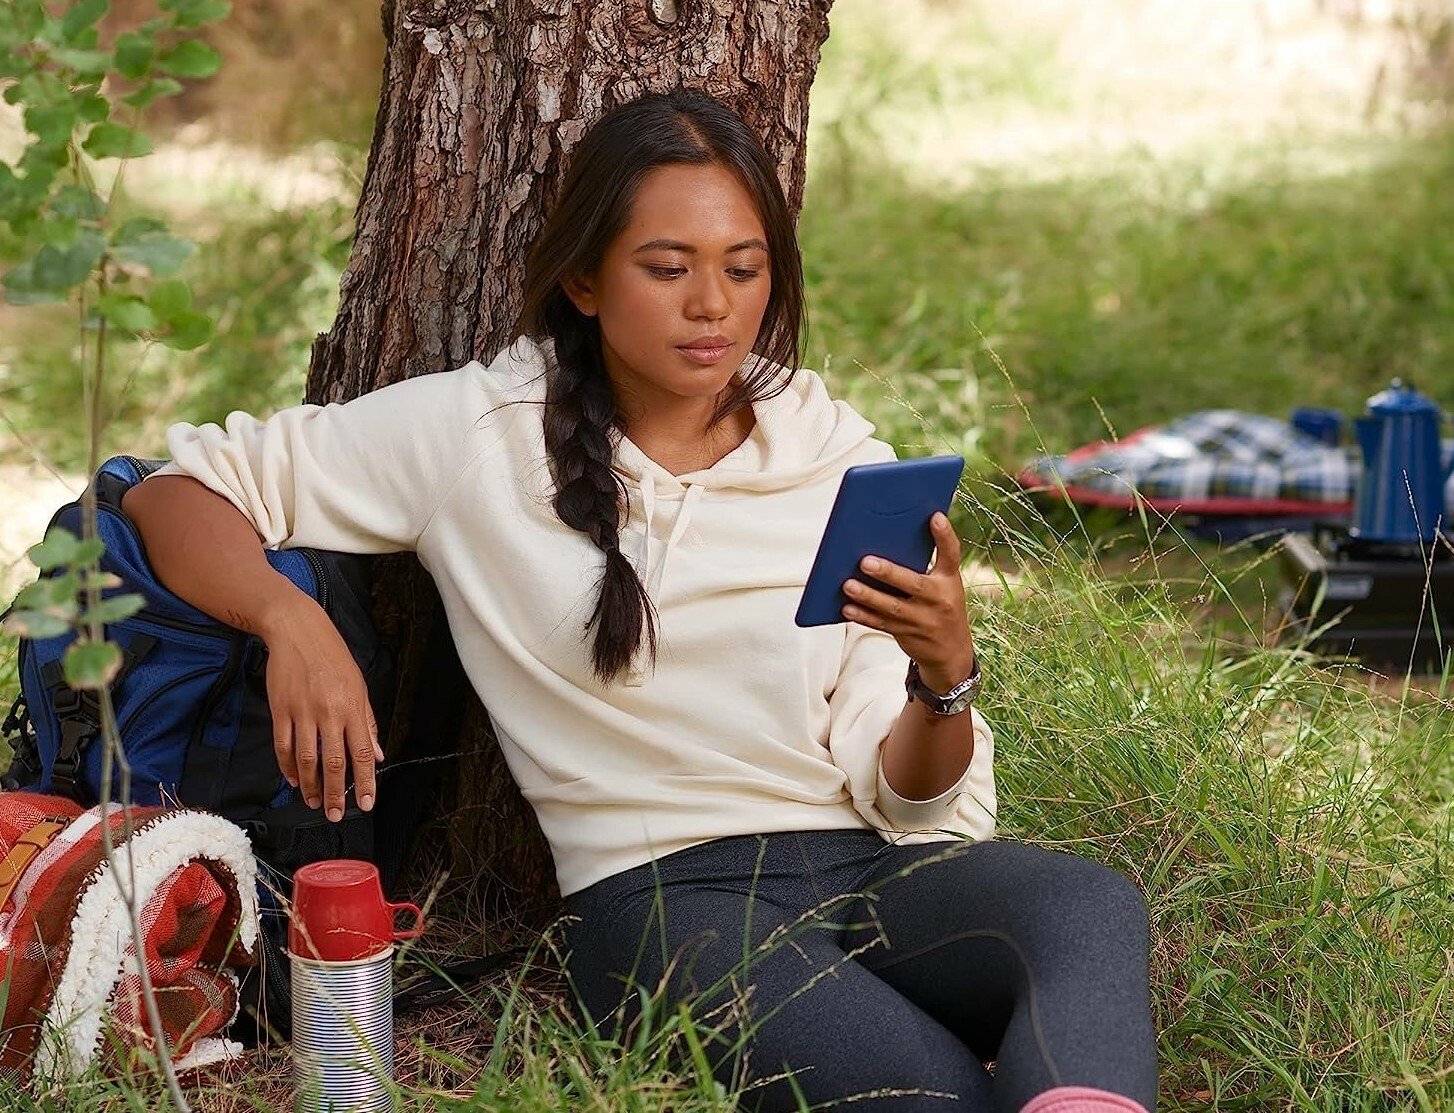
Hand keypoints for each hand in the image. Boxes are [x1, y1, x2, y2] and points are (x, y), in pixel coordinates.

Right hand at [261, 597, 384, 821]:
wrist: (298, 631)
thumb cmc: (333, 658)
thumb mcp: (359, 686)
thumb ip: (367, 723)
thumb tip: (378, 755)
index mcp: (353, 707)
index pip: (362, 752)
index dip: (365, 781)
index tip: (366, 803)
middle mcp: (329, 712)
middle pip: (334, 762)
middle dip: (337, 793)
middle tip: (337, 815)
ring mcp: (303, 712)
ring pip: (306, 760)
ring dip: (311, 786)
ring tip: (316, 803)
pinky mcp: (280, 710)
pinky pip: (283, 747)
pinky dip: (288, 768)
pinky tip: (294, 781)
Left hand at [840, 511, 975, 689]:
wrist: (951, 651)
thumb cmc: (941, 605)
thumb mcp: (943, 584)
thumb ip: (925, 565)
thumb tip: (888, 537)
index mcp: (949, 580)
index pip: (951, 554)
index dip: (945, 535)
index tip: (935, 517)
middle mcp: (939, 599)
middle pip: (913, 584)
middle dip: (889, 573)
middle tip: (865, 562)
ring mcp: (923, 620)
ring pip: (892, 608)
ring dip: (868, 596)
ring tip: (847, 585)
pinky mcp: (906, 634)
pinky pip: (881, 624)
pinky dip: (862, 616)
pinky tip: (847, 607)